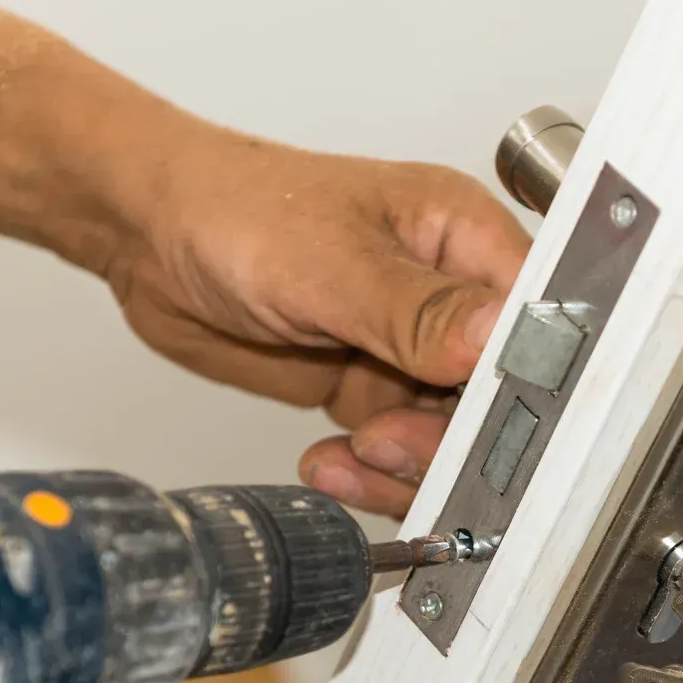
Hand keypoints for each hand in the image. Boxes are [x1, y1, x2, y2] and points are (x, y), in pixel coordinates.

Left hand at [103, 128, 530, 517]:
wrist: (152, 238)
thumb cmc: (236, 209)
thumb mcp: (331, 263)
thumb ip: (417, 310)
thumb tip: (496, 336)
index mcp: (463, 238)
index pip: (531, 321)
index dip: (523, 380)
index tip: (486, 423)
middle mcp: (449, 296)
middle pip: (497, 394)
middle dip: (452, 435)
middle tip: (391, 442)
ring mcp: (410, 349)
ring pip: (448, 435)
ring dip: (406, 464)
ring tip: (354, 454)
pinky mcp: (370, 387)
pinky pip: (395, 451)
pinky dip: (367, 472)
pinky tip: (331, 463)